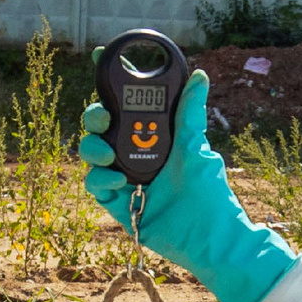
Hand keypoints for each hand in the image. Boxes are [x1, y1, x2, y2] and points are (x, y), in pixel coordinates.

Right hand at [80, 68, 296, 301]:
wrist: (208, 238)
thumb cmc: (209, 193)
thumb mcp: (196, 148)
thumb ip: (190, 114)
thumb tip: (199, 76)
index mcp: (153, 136)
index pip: (126, 106)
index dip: (111, 87)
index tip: (101, 63)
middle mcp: (134, 153)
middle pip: (101, 127)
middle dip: (95, 117)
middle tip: (104, 119)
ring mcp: (123, 177)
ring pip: (92, 153)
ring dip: (93, 148)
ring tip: (110, 156)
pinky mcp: (116, 202)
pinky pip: (95, 185)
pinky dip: (100, 179)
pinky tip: (119, 181)